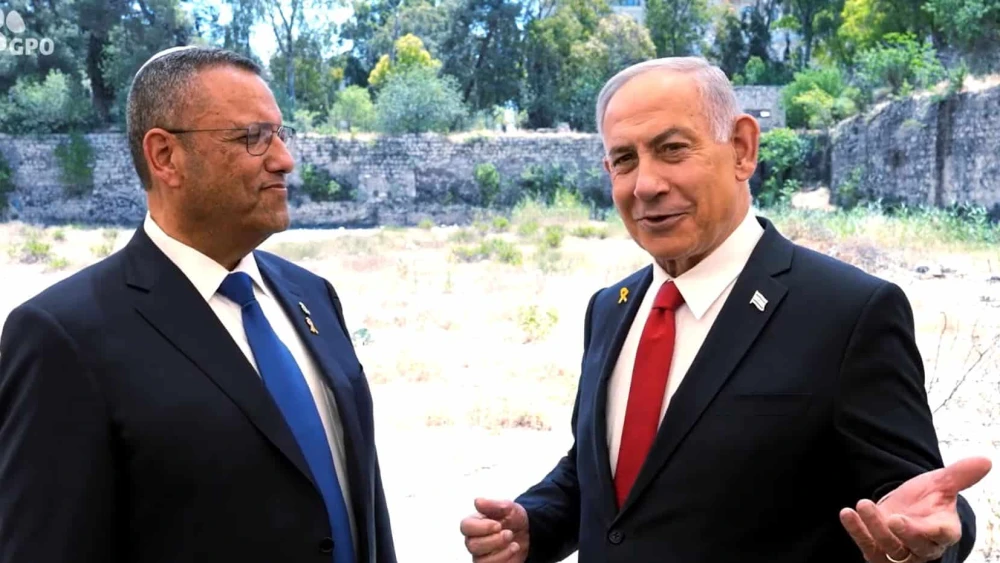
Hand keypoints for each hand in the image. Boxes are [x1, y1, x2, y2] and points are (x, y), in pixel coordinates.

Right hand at [459, 498, 529, 562]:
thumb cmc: (513, 519)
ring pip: (481, 560)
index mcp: (474, 523)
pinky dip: (505, 559)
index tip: (498, 525)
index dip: (481, 527)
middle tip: (509, 534)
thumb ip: (493, 504)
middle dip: (493, 540)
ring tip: (514, 543)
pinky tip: (513, 550)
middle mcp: (474, 540)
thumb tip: (477, 501)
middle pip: (472, 545)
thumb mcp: (508, 507)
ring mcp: (481, 555)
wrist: (528, 533)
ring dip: (500, 552)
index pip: (466, 526)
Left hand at [840, 456, 991, 562]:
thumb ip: (960, 475)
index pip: (941, 534)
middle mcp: (923, 546)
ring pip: (889, 547)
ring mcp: (900, 552)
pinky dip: (856, 531)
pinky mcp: (877, 552)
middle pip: (916, 546)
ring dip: (874, 527)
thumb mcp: (941, 484)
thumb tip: (986, 460)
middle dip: (903, 533)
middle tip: (892, 516)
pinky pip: (866, 546)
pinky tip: (847, 513)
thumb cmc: (927, 500)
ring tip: (862, 503)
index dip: (928, 530)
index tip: (912, 519)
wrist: (905, 508)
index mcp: (944, 530)